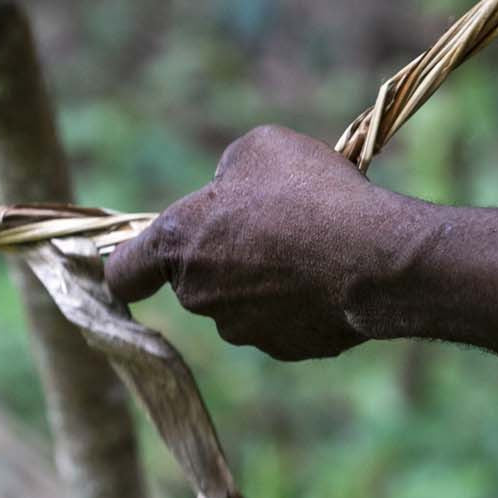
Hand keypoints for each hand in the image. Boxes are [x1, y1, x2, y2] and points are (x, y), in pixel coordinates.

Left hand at [105, 125, 391, 360]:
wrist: (373, 257)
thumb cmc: (309, 193)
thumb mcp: (259, 148)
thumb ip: (226, 172)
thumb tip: (228, 193)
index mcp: (178, 242)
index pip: (124, 272)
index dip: (130, 266)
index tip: (145, 265)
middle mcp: (199, 295)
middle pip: (196, 280)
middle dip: (226, 256)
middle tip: (274, 223)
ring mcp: (242, 329)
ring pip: (242, 302)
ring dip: (265, 279)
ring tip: (313, 246)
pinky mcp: (285, 349)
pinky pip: (284, 320)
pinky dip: (300, 302)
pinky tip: (332, 274)